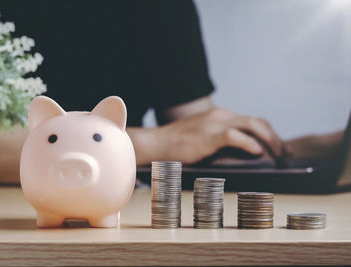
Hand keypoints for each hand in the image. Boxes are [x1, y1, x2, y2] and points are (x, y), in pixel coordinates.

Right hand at [133, 107, 284, 164]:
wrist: (157, 143)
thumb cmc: (179, 146)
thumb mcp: (205, 142)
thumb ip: (225, 144)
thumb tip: (250, 154)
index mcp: (221, 116)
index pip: (252, 121)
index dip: (270, 134)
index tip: (280, 148)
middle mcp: (221, 115)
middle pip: (258, 121)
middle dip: (275, 137)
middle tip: (286, 152)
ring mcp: (215, 123)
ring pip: (252, 125)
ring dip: (269, 140)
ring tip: (278, 154)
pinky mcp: (209, 134)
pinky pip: (235, 136)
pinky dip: (250, 143)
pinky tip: (257, 152)